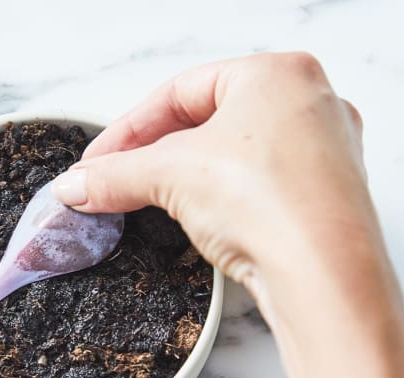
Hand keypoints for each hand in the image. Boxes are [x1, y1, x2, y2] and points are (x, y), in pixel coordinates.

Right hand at [53, 53, 403, 377]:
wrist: (324, 279)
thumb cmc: (269, 203)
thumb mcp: (172, 176)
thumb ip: (115, 175)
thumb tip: (76, 184)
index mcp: (281, 72)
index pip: (182, 90)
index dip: (129, 128)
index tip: (96, 161)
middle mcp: (313, 103)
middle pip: (208, 121)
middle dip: (156, 153)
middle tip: (116, 181)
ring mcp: (327, 153)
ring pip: (235, 155)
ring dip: (187, 177)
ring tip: (151, 201)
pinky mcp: (327, 199)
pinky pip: (260, 187)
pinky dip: (222, 198)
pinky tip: (201, 221)